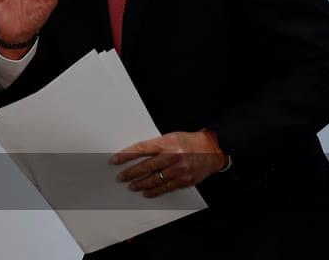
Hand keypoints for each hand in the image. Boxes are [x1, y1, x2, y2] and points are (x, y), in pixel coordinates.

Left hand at [112, 130, 227, 197]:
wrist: (213, 150)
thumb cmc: (190, 142)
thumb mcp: (171, 137)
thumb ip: (156, 145)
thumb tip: (136, 154)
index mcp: (167, 143)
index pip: (141, 149)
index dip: (126, 156)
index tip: (115, 160)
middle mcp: (173, 156)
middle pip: (146, 166)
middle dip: (131, 173)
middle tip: (121, 177)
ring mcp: (179, 170)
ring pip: (154, 179)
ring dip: (140, 184)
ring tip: (131, 186)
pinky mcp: (185, 180)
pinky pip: (166, 188)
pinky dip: (154, 191)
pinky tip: (146, 193)